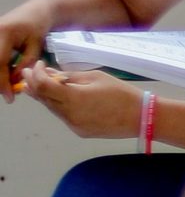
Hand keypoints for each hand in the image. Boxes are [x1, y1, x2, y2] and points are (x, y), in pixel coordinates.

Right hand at [0, 0, 49, 102]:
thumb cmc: (38, 27)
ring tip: (9, 85)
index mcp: (5, 33)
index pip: (0, 63)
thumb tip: (15, 82)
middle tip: (8, 94)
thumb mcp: (35, 46)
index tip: (10, 97)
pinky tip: (7, 74)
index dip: (3, 82)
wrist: (36, 10)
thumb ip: (25, 64)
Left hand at [18, 64, 141, 140]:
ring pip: (51, 108)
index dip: (35, 74)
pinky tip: (63, 98)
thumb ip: (70, 76)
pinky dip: (58, 105)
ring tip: (45, 83)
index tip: (38, 65)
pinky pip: (63, 116)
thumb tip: (50, 74)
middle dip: (34, 84)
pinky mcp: (79, 131)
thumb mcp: (97, 77)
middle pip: (43, 99)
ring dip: (45, 95)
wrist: (141, 117)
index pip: (43, 86)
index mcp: (74, 98)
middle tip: (31, 73)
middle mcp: (69, 114)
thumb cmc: (122, 93)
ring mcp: (73, 125)